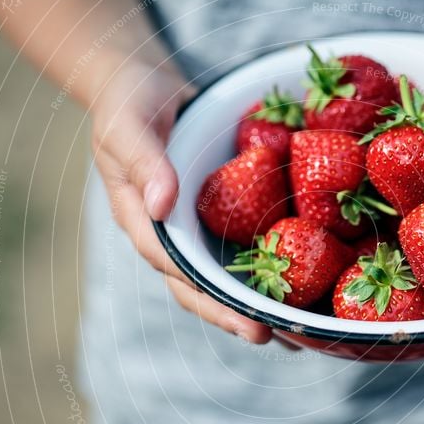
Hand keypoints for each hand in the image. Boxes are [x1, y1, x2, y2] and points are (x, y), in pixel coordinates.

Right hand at [90, 59, 271, 342]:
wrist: (143, 87)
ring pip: (217, 276)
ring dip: (249, 303)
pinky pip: (236, 246)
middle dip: (231, 314)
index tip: (238, 317)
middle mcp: (166, 234)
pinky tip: (294, 283)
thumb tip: (162, 205)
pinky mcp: (213, 215)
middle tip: (268, 336)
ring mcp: (190, 228)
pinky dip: (261, 268)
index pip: (172, 267)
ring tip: (287, 330)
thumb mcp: (129, 125)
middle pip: (196, 286)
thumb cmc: (130, 103)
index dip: (205, 296)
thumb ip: (144, 161)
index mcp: (141, 220)